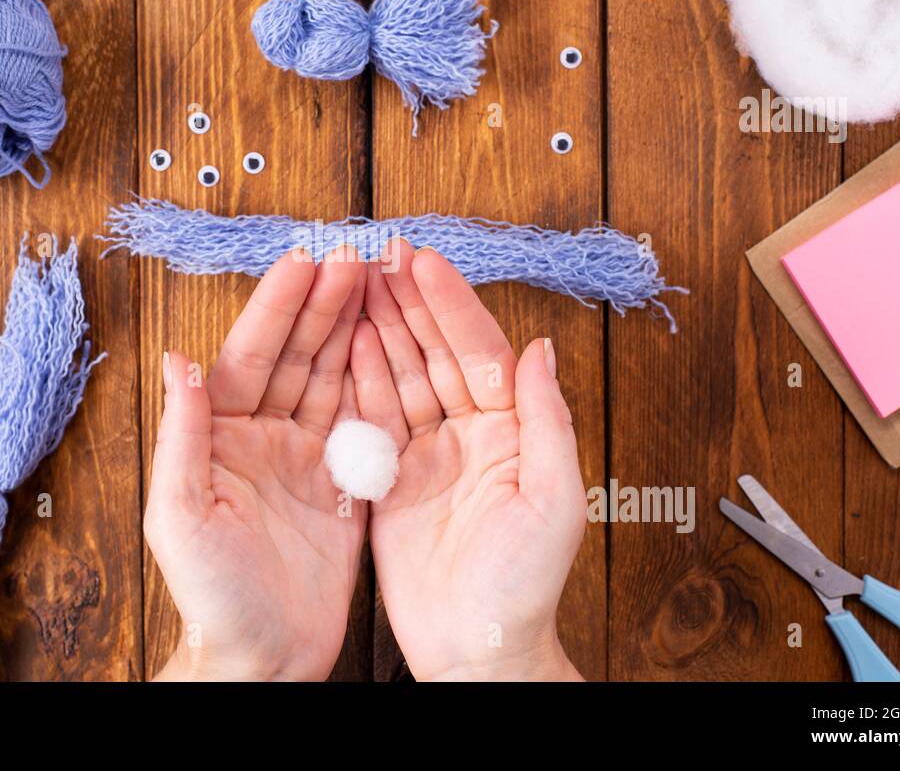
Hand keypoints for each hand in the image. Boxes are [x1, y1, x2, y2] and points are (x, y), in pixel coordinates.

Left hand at [146, 247, 366, 680]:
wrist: (262, 657)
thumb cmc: (211, 594)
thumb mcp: (182, 514)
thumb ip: (183, 436)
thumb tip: (178, 361)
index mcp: (221, 436)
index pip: (251, 355)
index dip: (278, 307)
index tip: (305, 260)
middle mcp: (263, 437)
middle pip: (297, 356)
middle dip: (324, 303)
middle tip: (356, 255)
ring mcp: (305, 459)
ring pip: (332, 378)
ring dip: (352, 329)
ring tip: (378, 283)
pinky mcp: (342, 487)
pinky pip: (361, 423)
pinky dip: (377, 383)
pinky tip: (393, 346)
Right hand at [353, 240, 586, 680]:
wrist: (478, 647)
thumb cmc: (526, 583)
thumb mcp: (554, 499)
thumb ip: (547, 420)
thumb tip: (541, 348)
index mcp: (512, 430)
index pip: (478, 351)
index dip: (451, 305)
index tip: (425, 262)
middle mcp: (469, 433)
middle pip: (435, 352)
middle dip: (409, 302)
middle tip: (381, 253)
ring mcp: (428, 454)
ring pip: (401, 375)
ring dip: (380, 327)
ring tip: (356, 281)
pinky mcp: (391, 480)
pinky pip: (374, 419)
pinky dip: (359, 379)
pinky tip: (346, 341)